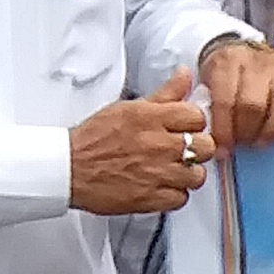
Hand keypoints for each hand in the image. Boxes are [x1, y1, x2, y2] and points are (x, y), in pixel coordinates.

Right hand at [70, 69, 218, 216]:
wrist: (69, 168)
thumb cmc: (93, 139)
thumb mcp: (128, 107)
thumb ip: (163, 93)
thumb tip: (184, 75)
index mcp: (151, 118)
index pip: (197, 116)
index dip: (193, 122)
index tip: (185, 127)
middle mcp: (157, 145)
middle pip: (204, 146)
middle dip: (196, 147)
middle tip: (183, 149)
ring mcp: (156, 173)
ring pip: (197, 175)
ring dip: (187, 173)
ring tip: (172, 170)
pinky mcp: (151, 198)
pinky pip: (181, 198)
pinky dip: (174, 194)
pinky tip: (162, 185)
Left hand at [200, 38, 273, 149]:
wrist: (238, 49)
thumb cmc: (222, 75)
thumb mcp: (206, 84)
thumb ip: (208, 109)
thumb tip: (217, 145)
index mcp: (227, 63)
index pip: (225, 100)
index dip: (224, 129)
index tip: (223, 148)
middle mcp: (256, 63)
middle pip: (255, 102)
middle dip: (247, 131)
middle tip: (243, 143)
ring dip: (273, 128)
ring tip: (262, 140)